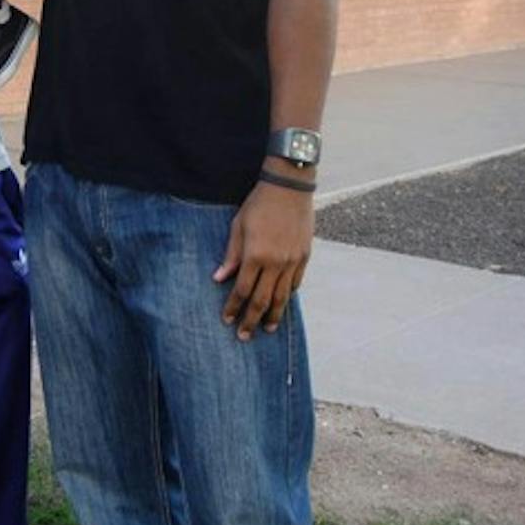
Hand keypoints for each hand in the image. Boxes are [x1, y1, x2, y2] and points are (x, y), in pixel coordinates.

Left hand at [213, 181, 313, 340]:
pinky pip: (295, 283)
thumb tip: (219, 278)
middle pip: (262, 300)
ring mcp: (292, 261)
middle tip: (244, 336)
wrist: (289, 188)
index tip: (227, 320)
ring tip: (266, 329)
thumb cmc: (258, 204)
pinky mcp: (304, 256)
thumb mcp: (238, 226)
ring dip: (273, 315)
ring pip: (282, 297)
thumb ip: (231, 255)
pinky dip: (287, 296)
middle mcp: (275, 262)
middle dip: (251, 320)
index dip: (233, 307)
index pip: (241, 290)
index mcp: (255, 255)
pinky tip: (281, 303)